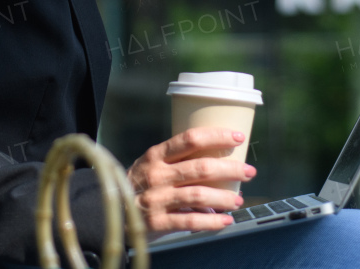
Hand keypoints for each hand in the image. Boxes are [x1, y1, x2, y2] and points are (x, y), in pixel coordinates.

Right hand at [125, 127, 256, 233]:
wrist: (110, 210)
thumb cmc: (138, 183)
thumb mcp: (150, 164)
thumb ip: (176, 160)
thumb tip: (217, 158)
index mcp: (156, 155)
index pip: (189, 139)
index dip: (216, 136)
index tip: (238, 137)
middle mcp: (157, 175)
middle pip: (200, 168)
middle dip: (230, 169)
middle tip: (249, 171)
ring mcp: (157, 199)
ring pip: (198, 196)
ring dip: (224, 198)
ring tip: (238, 200)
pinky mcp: (158, 222)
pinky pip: (190, 222)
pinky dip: (212, 222)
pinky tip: (226, 221)